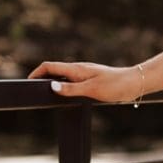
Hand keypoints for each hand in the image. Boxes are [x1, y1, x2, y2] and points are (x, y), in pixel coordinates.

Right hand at [28, 59, 146, 103]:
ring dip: (51, 82)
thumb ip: (70, 88)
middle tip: (32, 91)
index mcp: (76, 69)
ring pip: (62, 76)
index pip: (49, 66)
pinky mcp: (90, 80)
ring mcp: (84, 74)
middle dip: (41, 78)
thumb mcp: (91, 89)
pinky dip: (63, 86)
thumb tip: (51, 86)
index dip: (36, 73)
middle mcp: (78, 69)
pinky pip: (71, 81)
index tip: (27, 83)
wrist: (134, 83)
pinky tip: (64, 96)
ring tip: (44, 94)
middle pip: (53, 70)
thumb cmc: (115, 85)